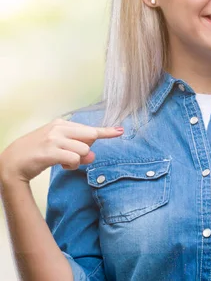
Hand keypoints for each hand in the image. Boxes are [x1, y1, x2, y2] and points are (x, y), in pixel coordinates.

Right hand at [0, 118, 122, 184]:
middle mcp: (58, 128)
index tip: (121, 131)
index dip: (106, 131)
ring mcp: (54, 139)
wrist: (11, 162)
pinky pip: (74, 160)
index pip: (89, 128)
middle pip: (90, 137)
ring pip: (84, 151)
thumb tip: (93, 156)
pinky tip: (62, 166)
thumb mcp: (57, 145)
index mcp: (61, 123)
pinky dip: (72, 166)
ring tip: (64, 163)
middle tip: (75, 157)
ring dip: (78, 161)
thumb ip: (77, 147)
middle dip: (87, 150)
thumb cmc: (37, 153)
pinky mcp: (50, 151)